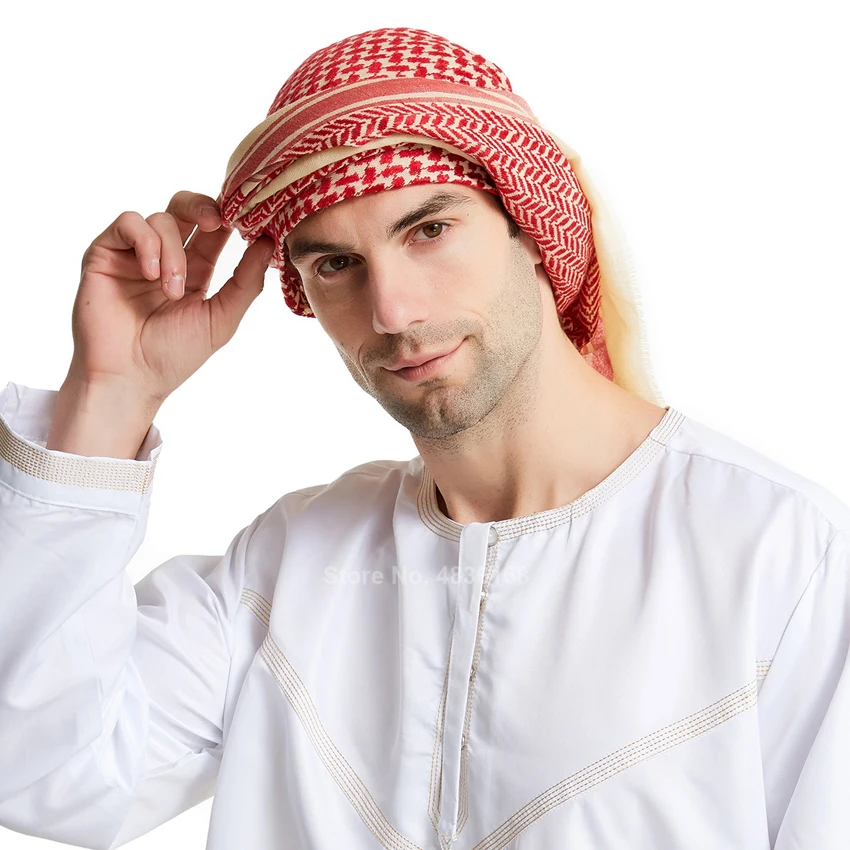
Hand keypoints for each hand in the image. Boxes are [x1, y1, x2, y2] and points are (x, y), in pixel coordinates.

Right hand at [66, 190, 273, 405]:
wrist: (128, 378)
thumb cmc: (172, 356)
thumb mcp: (221, 319)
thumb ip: (246, 282)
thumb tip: (268, 243)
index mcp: (194, 270)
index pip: (213, 230)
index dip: (229, 218)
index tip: (245, 220)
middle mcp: (165, 257)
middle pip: (185, 207)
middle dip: (204, 207)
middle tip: (217, 222)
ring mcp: (134, 254)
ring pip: (161, 219)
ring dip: (172, 252)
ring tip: (171, 290)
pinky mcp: (105, 252)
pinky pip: (128, 223)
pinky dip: (145, 243)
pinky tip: (151, 274)